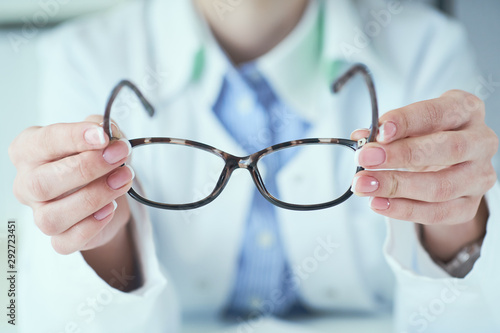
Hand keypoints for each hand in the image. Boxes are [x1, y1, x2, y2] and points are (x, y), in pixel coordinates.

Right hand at [9, 116, 134, 254]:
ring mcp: (39, 214)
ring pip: (53, 217)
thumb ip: (104, 128)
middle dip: (86, 168)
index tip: (103, 137)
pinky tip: (110, 208)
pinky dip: (92, 226)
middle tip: (119, 157)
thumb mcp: (101, 136)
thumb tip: (111, 134)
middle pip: (43, 182)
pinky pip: (66, 242)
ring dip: (94, 197)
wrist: (106, 190)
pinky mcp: (58, 238)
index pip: (43, 142)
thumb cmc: (96, 158)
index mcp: (29, 150)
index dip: (73, 138)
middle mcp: (27, 183)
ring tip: (123, 180)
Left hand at [351, 90, 497, 259]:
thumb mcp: (409, 126)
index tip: (379, 131)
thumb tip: (360, 138)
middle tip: (366, 158)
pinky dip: (403, 209)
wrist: (447, 167)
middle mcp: (481, 141)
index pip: (438, 113)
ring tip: (364, 185)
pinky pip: (437, 213)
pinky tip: (377, 203)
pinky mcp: (470, 205)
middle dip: (401, 155)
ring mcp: (480, 176)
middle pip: (447, 149)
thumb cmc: (425, 137)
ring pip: (441, 186)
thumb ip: (387, 131)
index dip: (407, 121)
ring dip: (396, 187)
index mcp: (465, 110)